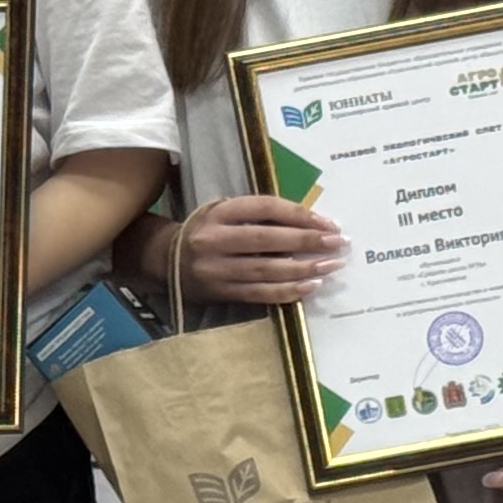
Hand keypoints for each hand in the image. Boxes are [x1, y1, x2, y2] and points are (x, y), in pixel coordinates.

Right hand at [172, 194, 347, 307]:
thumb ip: (258, 215)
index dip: (299, 214)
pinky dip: (287, 291)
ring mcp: (216, 269)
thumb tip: (310, 222)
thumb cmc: (207, 231)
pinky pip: (259, 294)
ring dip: (303, 269)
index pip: (265, 208)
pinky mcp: (220, 292)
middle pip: (268, 240)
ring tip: (331, 266)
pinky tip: (310, 287)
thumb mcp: (224, 212)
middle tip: (338, 243)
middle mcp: (214, 239)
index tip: (327, 222)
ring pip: (266, 270)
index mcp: (218, 212)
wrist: (165, 259)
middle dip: (307, 242)